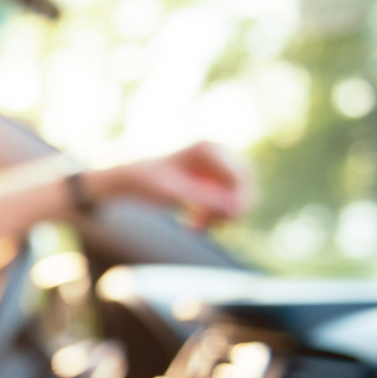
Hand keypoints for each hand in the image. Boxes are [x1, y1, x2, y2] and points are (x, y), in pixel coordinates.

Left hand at [90, 142, 252, 227]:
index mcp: (208, 149)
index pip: (239, 174)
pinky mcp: (218, 181)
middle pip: (244, 185)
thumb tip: (234, 207)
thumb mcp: (173, 193)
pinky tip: (196, 225)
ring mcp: (220, 167)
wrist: (132, 181)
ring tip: (194, 228)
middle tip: (206, 227)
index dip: (239, 199)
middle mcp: (219, 153)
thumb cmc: (147, 182)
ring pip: (238, 197)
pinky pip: (229, 203)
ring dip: (220, 216)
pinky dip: (215, 216)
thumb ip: (204, 198)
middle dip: (228, 210)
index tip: (228, 221)